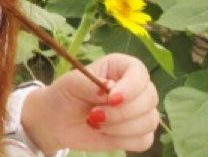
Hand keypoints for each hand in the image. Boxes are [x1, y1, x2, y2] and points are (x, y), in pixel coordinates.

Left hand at [20, 53, 158, 153]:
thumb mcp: (71, 84)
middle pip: (149, 98)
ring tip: (96, 122)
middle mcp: (134, 87)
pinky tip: (105, 133)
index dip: (131, 87)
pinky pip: (144, 140)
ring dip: (121, 127)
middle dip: (122, 112)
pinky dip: (124, 140)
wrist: (58, 120)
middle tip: (94, 114)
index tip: (111, 99)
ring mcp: (138, 111)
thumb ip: (90, 83)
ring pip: (149, 121)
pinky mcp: (137, 133)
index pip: (139, 72)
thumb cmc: (65, 94)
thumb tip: (109, 87)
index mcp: (120, 67)